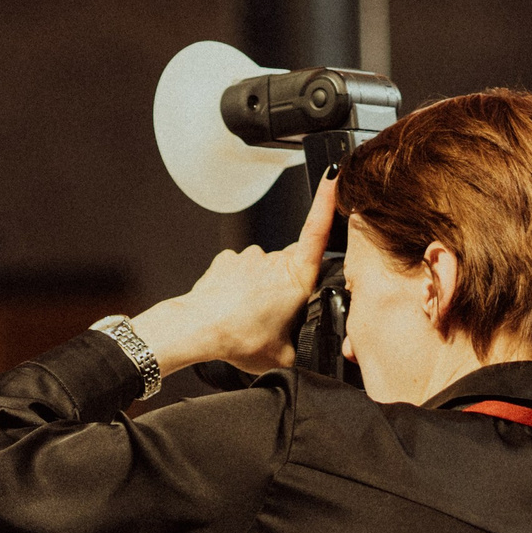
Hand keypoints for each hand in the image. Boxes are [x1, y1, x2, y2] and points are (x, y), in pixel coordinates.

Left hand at [132, 171, 339, 374]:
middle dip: (289, 283)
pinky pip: (240, 270)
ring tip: (250, 317)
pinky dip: (239, 286)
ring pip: (264, 269)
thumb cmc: (238, 338)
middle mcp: (273, 260)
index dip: (327, 201)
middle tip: (277, 316)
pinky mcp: (226, 260)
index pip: (318, 230)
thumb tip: (315, 358)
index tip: (333, 174)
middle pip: (292, 263)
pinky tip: (233, 306)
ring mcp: (248, 258)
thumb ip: (305, 350)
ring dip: (261, 287)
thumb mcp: (284, 356)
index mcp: (295, 277)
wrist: (198, 330)